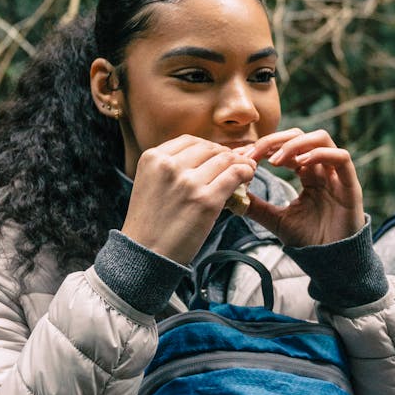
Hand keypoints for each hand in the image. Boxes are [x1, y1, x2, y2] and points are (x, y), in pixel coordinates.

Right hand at [121, 135, 256, 264]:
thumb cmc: (150, 222)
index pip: (189, 141)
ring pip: (225, 159)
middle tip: (235, 164)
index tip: (217, 156)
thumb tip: (208, 157)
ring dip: (239, 163)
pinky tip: (248, 177)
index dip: (208, 147)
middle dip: (225, 155)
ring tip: (246, 170)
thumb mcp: (150, 183)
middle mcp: (169, 166)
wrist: (146, 253)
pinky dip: (246, 172)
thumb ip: (171, 167)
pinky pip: (234, 175)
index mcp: (153, 158)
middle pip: (209, 148)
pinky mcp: (206, 200)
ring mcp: (189, 183)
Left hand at [241, 128, 364, 247]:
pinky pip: (341, 158)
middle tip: (253, 155)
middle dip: (274, 141)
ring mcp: (337, 175)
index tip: (243, 156)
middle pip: (300, 136)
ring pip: (321, 139)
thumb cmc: (308, 240)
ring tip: (275, 161)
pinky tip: (299, 164)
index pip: (285, 147)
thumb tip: (233, 194)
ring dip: (294, 144)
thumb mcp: (275, 220)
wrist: (330, 262)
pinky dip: (319, 154)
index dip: (264, 147)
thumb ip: (257, 206)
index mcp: (307, 174)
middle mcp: (322, 169)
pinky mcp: (350, 185)